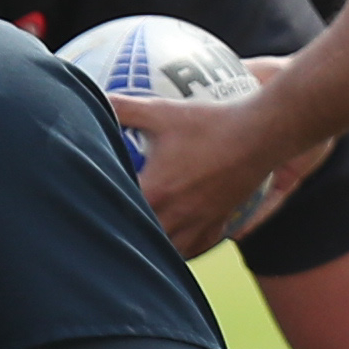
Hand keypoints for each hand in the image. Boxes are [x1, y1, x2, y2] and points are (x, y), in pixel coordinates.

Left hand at [112, 86, 307, 253]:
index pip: (117, 215)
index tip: (88, 217)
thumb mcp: (161, 110)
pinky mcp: (218, 224)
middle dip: (124, 238)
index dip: (99, 217)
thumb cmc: (209, 122)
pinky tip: (175, 241)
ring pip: (169, 252)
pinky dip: (184, 249)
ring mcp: (198, 224)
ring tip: (138, 241)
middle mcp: (175, 217)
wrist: (261, 134)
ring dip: (153, 248)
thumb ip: (122, 107)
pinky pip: (197, 248)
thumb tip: (93, 96)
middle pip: (140, 241)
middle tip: (108, 233)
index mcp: (154, 193)